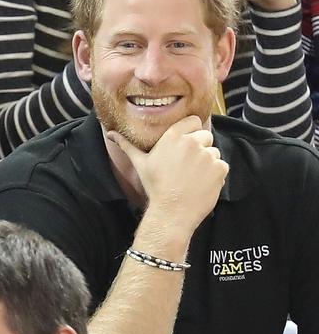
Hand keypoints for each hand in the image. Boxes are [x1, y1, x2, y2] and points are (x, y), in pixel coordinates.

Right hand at [108, 116, 227, 234]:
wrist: (171, 212)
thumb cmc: (155, 186)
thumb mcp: (140, 163)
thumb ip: (127, 145)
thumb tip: (110, 134)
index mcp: (173, 137)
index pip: (193, 121)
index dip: (191, 133)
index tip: (185, 146)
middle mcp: (191, 142)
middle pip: (205, 136)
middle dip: (200, 148)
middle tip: (186, 166)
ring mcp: (207, 155)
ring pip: (214, 152)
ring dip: (207, 162)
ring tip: (193, 177)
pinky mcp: (219, 168)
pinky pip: (222, 166)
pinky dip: (215, 175)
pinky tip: (201, 184)